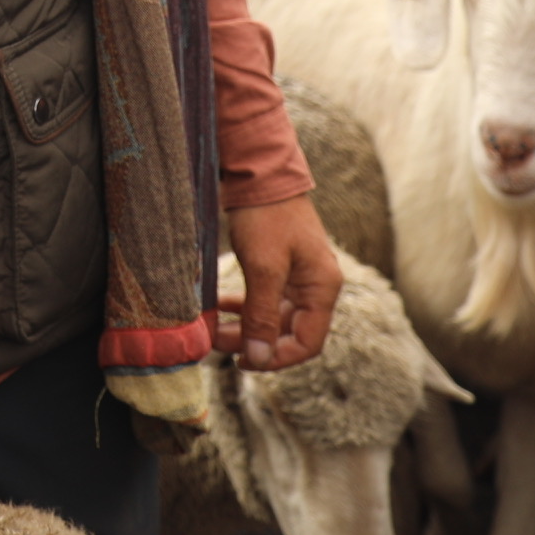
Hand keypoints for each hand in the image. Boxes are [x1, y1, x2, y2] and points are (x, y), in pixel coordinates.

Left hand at [219, 195, 340, 370]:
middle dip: (252, 341)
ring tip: (212, 328)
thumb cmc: (267, 216)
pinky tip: (218, 308)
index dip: (276, 358)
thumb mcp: (264, 267)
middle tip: (216, 342)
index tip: (242, 363)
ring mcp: (297, 276)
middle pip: (287, 331)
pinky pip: (263, 298)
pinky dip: (242, 307)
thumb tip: (258, 358)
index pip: (307, 342)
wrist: (258, 171)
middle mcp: (315, 286)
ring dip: (244, 326)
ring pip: (271, 316)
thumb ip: (261, 315)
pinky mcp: (278, 266)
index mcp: (322, 288)